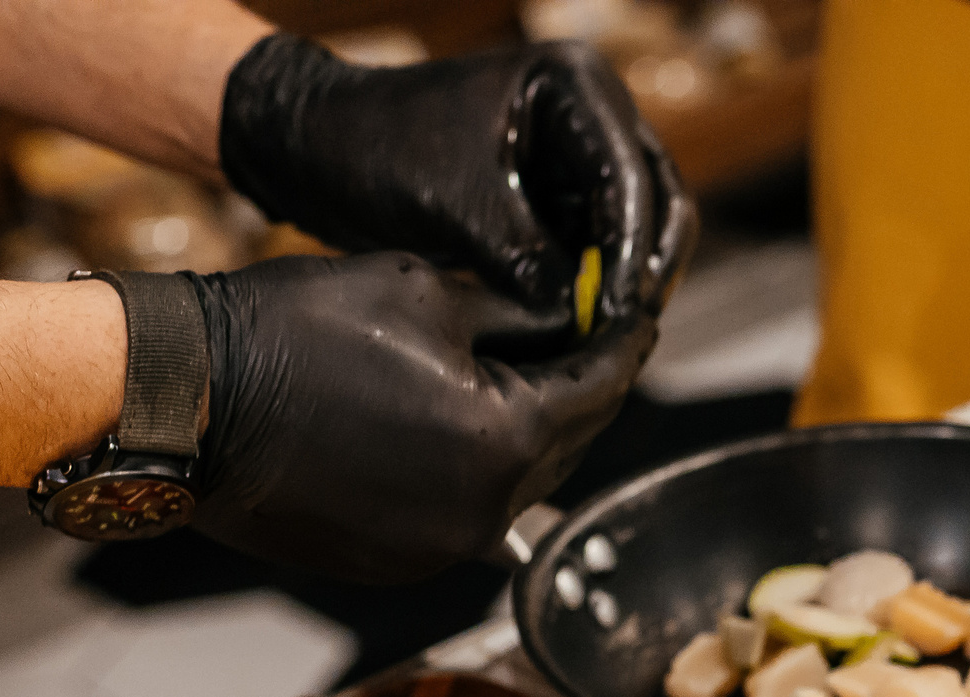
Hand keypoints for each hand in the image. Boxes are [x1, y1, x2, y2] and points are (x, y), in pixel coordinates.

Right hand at [188, 253, 655, 582]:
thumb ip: (519, 315)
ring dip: (525, 436)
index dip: (623, 342)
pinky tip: (451, 431)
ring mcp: (437, 550)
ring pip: (515, 486)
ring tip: (515, 380)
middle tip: (582, 341)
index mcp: (508, 440)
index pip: (602, 388)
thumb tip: (567, 321)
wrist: (182, 398)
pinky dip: (468, 473)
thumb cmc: (295, 329)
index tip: (635, 315)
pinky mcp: (393, 563)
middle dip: (578, 391)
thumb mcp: (427, 292)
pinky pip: (459, 514)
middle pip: (567, 445)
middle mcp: (485, 512)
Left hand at [218, 36, 692, 327]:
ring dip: (625, 278)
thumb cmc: (373, 149)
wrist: (315, 145)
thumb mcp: (460, 211)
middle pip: (655, 198)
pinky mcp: (556, 188)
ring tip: (610, 336)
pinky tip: (585, 323)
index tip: (623, 314)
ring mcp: (576, 149)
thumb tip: (590, 326)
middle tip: (630, 330)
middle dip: (645, 266)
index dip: (633, 253)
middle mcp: (587, 110)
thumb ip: (534, 263)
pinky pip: (598, 241)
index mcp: (570, 86)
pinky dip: (596, 281)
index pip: (631, 178)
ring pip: (634, 226)